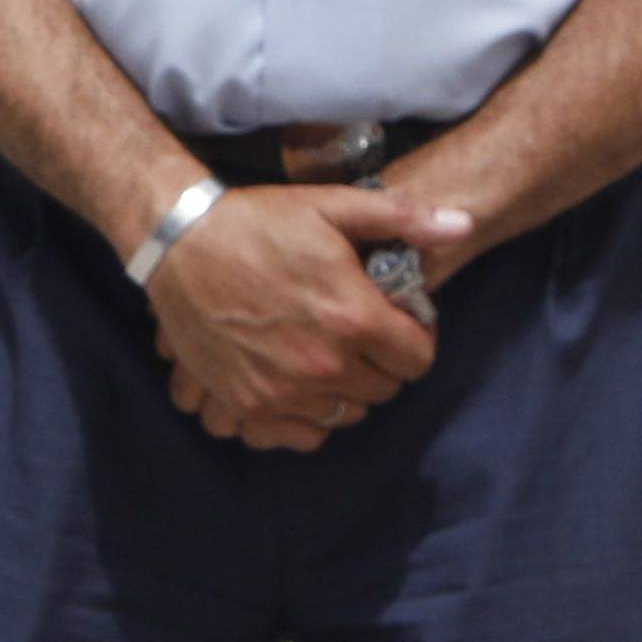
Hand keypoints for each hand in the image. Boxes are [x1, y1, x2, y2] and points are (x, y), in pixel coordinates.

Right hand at [146, 184, 469, 451]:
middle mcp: (325, 365)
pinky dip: (307, 417)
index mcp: (355, 319)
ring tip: (325, 357)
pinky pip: (304, 434)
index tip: (395, 322)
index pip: (419, 359)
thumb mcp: (332, 207)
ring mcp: (284, 390)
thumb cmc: (257, 223)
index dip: (414, 338)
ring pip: (346, 414)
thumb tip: (464, 224)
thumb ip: (404, 218)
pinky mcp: (249, 404)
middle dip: (379, 364)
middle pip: (384, 391)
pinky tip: (297, 383)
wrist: (177, 244)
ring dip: (345, 391)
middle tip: (357, 335)